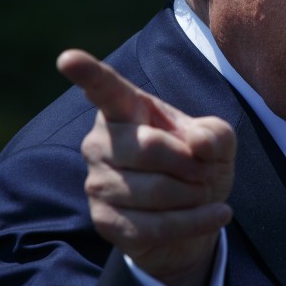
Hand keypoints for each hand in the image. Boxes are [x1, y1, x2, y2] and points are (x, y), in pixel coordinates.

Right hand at [56, 49, 235, 285]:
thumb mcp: (218, 141)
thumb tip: (198, 143)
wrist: (192, 214)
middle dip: (191, 163)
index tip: (67, 58)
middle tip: (206, 171)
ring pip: (155, 191)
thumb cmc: (198, 164)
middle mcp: (101, 142)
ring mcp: (97, 182)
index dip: (87, 73)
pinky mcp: (104, 221)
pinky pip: (154, 226)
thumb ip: (215, 134)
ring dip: (195, 194)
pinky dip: (195, 222)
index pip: (104, 88)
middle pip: (149, 149)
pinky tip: (215, 214)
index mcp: (124, 108)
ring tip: (204, 191)